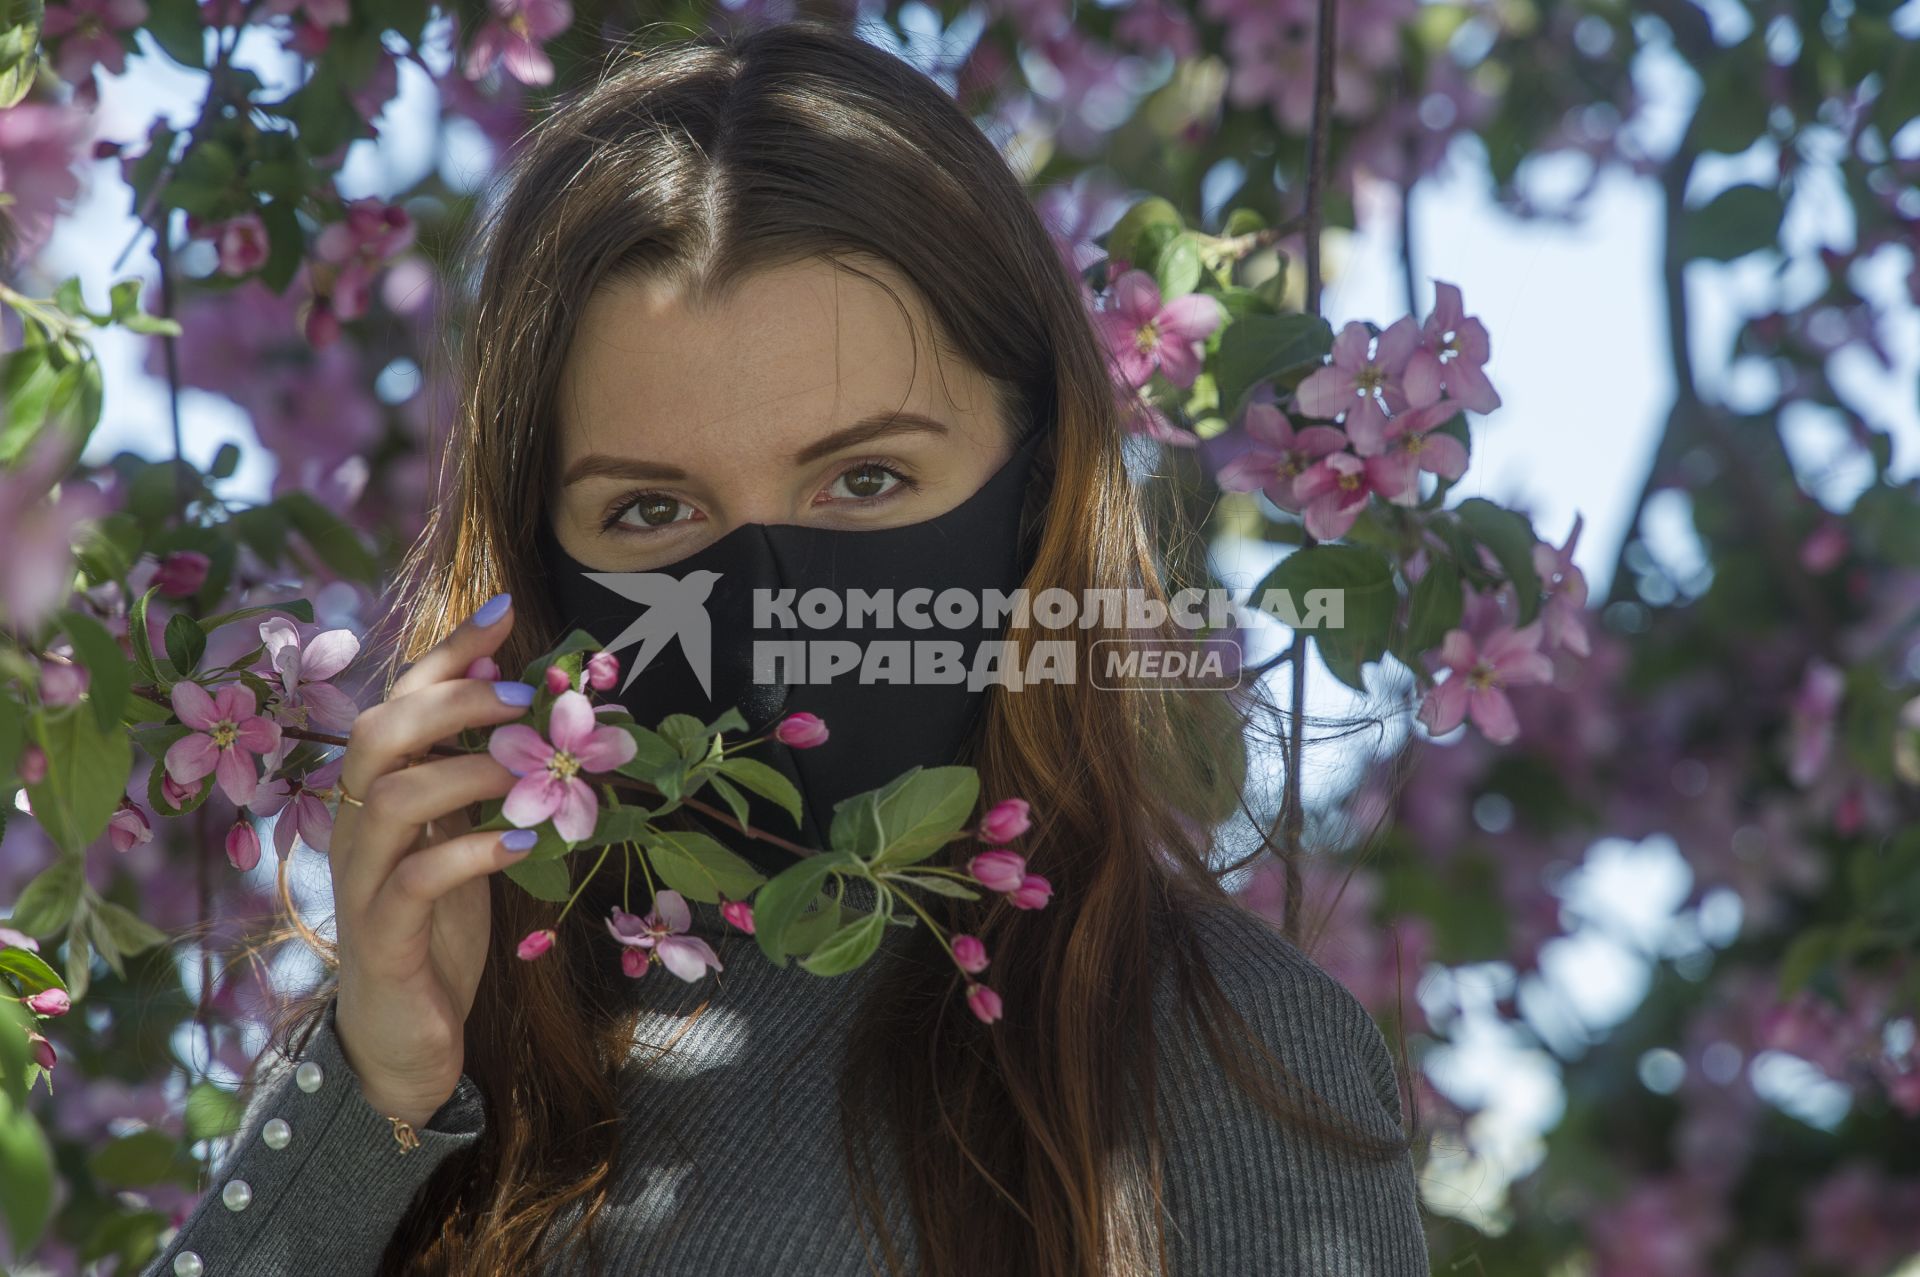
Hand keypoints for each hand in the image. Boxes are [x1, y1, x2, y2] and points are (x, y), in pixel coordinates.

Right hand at [326, 592, 538, 1128]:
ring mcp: (362, 884)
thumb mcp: (462, 841)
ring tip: (527, 775)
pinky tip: (521, 842)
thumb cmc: (437, 933)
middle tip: (521, 699)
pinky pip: (411, 880)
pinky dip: (469, 852)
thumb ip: (476, 780)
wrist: (402, 1040)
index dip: (447, 656)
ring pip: (387, 798)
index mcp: (378, 797)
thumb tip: (523, 704)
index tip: (504, 612)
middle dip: (451, 701)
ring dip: (464, 772)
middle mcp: (358, 830)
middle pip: (377, 735)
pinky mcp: (381, 939)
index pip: (398, 703)